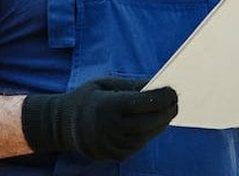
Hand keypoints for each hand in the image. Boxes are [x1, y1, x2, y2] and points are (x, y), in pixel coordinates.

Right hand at [21, 77, 177, 160]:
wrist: (63, 125)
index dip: (162, 97)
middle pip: (149, 121)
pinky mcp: (115, 155)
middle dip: (166, 111)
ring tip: (167, 112)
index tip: (173, 92)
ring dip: (160, 123)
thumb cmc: (88, 98)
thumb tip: (158, 84)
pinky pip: (139, 144)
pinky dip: (149, 134)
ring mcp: (112, 144)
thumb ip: (132, 85)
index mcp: (107, 106)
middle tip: (175, 102)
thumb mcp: (105, 84)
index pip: (143, 103)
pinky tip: (152, 124)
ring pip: (147, 135)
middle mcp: (110, 127)